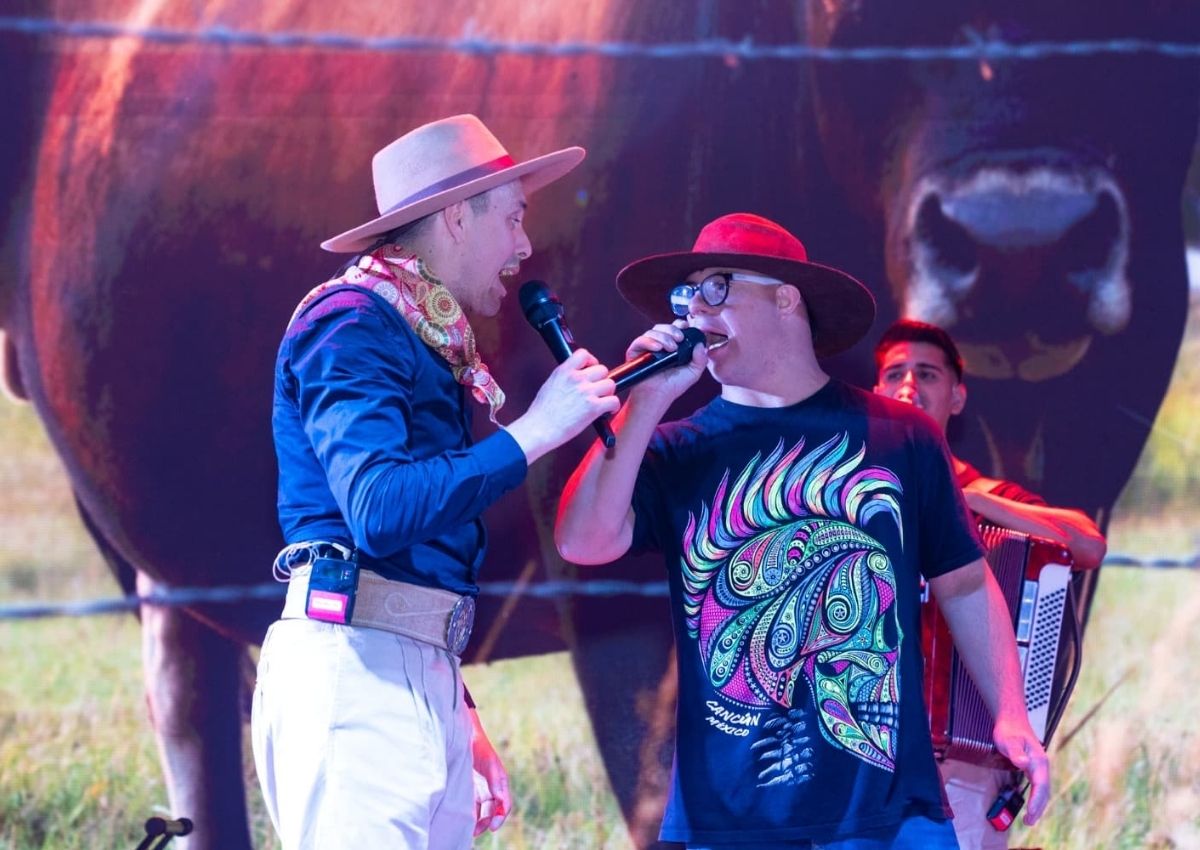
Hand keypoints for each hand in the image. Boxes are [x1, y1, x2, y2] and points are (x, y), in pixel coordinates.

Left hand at [469, 708, 511, 835]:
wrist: (463, 734)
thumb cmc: (478, 747)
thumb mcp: (489, 764)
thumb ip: (495, 781)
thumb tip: (501, 800)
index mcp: (500, 781)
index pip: (504, 805)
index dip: (500, 817)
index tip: (493, 827)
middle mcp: (493, 787)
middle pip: (492, 811)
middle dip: (486, 823)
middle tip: (475, 832)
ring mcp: (481, 789)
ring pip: (483, 811)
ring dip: (478, 821)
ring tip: (469, 831)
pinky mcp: (471, 789)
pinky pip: (473, 806)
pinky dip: (471, 815)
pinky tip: (463, 820)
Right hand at [505, 347, 619, 463]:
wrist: (539, 429)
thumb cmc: (541, 413)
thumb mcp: (550, 385)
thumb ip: (565, 377)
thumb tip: (578, 376)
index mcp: (564, 371)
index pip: (584, 354)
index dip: (591, 361)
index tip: (591, 369)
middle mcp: (576, 378)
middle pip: (602, 370)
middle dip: (601, 380)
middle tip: (597, 390)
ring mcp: (586, 392)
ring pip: (610, 384)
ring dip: (608, 393)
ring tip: (602, 401)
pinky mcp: (593, 407)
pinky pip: (614, 401)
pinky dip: (613, 407)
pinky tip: (607, 411)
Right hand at [623, 321, 706, 402]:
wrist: (657, 397)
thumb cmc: (673, 386)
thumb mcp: (693, 373)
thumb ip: (701, 359)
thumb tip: (701, 344)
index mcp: (672, 346)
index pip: (674, 328)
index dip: (680, 325)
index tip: (686, 328)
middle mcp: (658, 344)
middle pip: (663, 327)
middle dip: (672, 330)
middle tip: (680, 339)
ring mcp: (646, 348)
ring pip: (652, 332)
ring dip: (663, 336)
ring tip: (671, 348)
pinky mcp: (634, 352)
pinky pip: (640, 341)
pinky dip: (649, 341)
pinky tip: (658, 348)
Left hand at [992, 714, 1049, 824]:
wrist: (1012, 719)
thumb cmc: (1009, 729)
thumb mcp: (1009, 740)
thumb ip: (1015, 752)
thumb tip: (1023, 764)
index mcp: (1039, 761)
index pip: (1040, 785)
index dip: (1036, 801)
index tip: (1031, 813)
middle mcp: (1042, 765)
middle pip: (1044, 791)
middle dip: (1038, 808)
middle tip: (1028, 822)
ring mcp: (1039, 766)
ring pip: (1042, 790)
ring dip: (1038, 805)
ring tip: (1030, 819)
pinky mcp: (1033, 767)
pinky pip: (1037, 786)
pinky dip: (1036, 797)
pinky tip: (1031, 805)